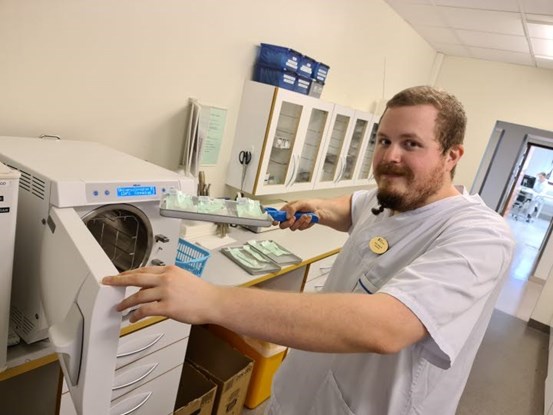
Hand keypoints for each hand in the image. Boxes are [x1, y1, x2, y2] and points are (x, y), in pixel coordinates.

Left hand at [102, 265, 220, 323]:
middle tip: (108, 282)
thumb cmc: (202, 293)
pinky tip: (133, 318)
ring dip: (126, 302)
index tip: (121, 275)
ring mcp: (166, 292)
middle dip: (119, 280)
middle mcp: (166, 279)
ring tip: (119, 307)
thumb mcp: (183, 278)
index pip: (144, 269)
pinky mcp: (167, 307)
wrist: (214, 302)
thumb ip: (167, 280)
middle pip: (136, 278)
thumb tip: (151, 288)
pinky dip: (136, 315)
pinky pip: (145, 310)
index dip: (130, 273)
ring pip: (138, 296)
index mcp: (169, 270)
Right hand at [278, 200, 318, 230]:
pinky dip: (305, 223)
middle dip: (288, 223)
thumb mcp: (299, 203)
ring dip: (300, 222)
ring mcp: (294, 223)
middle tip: (294, 218)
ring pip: (293, 228)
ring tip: (305, 215)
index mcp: (286, 210)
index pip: (276, 216)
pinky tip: (308, 218)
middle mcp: (289, 217)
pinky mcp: (301, 226)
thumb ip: (292, 208)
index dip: (274, 220)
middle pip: (282, 225)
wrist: (317, 209)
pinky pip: (301, 228)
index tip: (275, 222)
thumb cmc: (308, 204)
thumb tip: (287, 215)